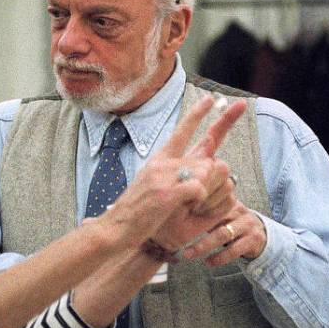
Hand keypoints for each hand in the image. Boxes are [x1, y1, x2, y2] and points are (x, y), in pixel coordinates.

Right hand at [148, 98, 246, 253]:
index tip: (211, 99)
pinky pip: (200, 188)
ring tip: (190, 206)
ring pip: (206, 171)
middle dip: (211, 180)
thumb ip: (173, 171)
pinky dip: (200, 200)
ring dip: (206, 192)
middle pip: (206, 159)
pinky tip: (189, 208)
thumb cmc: (137, 213)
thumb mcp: (153, 185)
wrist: (116, 228)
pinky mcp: (167, 192)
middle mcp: (161, 163)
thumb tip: (199, 162)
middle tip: (200, 198)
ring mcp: (163, 176)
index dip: (198, 113)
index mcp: (158, 160)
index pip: (181, 131)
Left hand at [181, 201, 267, 266]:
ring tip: (189, 255)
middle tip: (179, 242)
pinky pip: (234, 249)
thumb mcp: (223, 215)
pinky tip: (209, 263)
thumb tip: (177, 214)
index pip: (210, 203)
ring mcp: (247, 224)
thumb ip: (207, 213)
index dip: (194, 211)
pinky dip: (220, 257)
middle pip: (214, 218)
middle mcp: (238, 211)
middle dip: (195, 231)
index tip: (177, 220)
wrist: (263, 235)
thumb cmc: (234, 225)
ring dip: (204, 246)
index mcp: (228, 202)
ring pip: (223, 234)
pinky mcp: (253, 239)